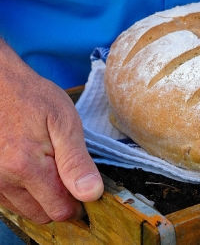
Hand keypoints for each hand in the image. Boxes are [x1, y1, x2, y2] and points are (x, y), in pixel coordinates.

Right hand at [0, 39, 103, 222]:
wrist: (2, 85)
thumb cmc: (34, 99)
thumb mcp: (65, 123)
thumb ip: (76, 161)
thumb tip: (91, 193)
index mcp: (27, 167)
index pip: (60, 210)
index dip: (78, 203)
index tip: (84, 188)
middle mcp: (4, 181)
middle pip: (44, 213)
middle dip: (61, 200)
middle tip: (67, 172)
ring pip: (28, 209)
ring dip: (43, 196)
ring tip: (49, 165)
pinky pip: (12, 200)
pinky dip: (28, 190)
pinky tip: (33, 168)